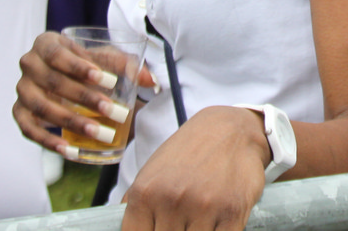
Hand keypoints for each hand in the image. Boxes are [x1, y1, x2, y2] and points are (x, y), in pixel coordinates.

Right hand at [12, 31, 154, 157]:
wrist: (66, 76)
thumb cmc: (86, 64)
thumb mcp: (104, 58)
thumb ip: (126, 65)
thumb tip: (151, 81)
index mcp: (46, 43)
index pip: (58, 54)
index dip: (81, 67)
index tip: (108, 80)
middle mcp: (29, 64)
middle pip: (53, 82)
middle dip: (86, 99)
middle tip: (114, 112)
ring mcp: (21, 90)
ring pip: (41, 107)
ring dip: (71, 122)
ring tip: (99, 133)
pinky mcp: (19, 113)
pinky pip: (28, 129)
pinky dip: (48, 141)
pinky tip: (70, 150)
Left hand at [120, 105, 269, 230]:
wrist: (230, 128)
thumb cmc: (188, 152)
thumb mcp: (151, 171)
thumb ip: (132, 202)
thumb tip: (115, 226)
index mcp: (145, 192)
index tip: (155, 228)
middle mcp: (171, 200)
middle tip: (179, 221)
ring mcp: (203, 207)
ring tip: (197, 220)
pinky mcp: (232, 213)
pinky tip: (214, 224)